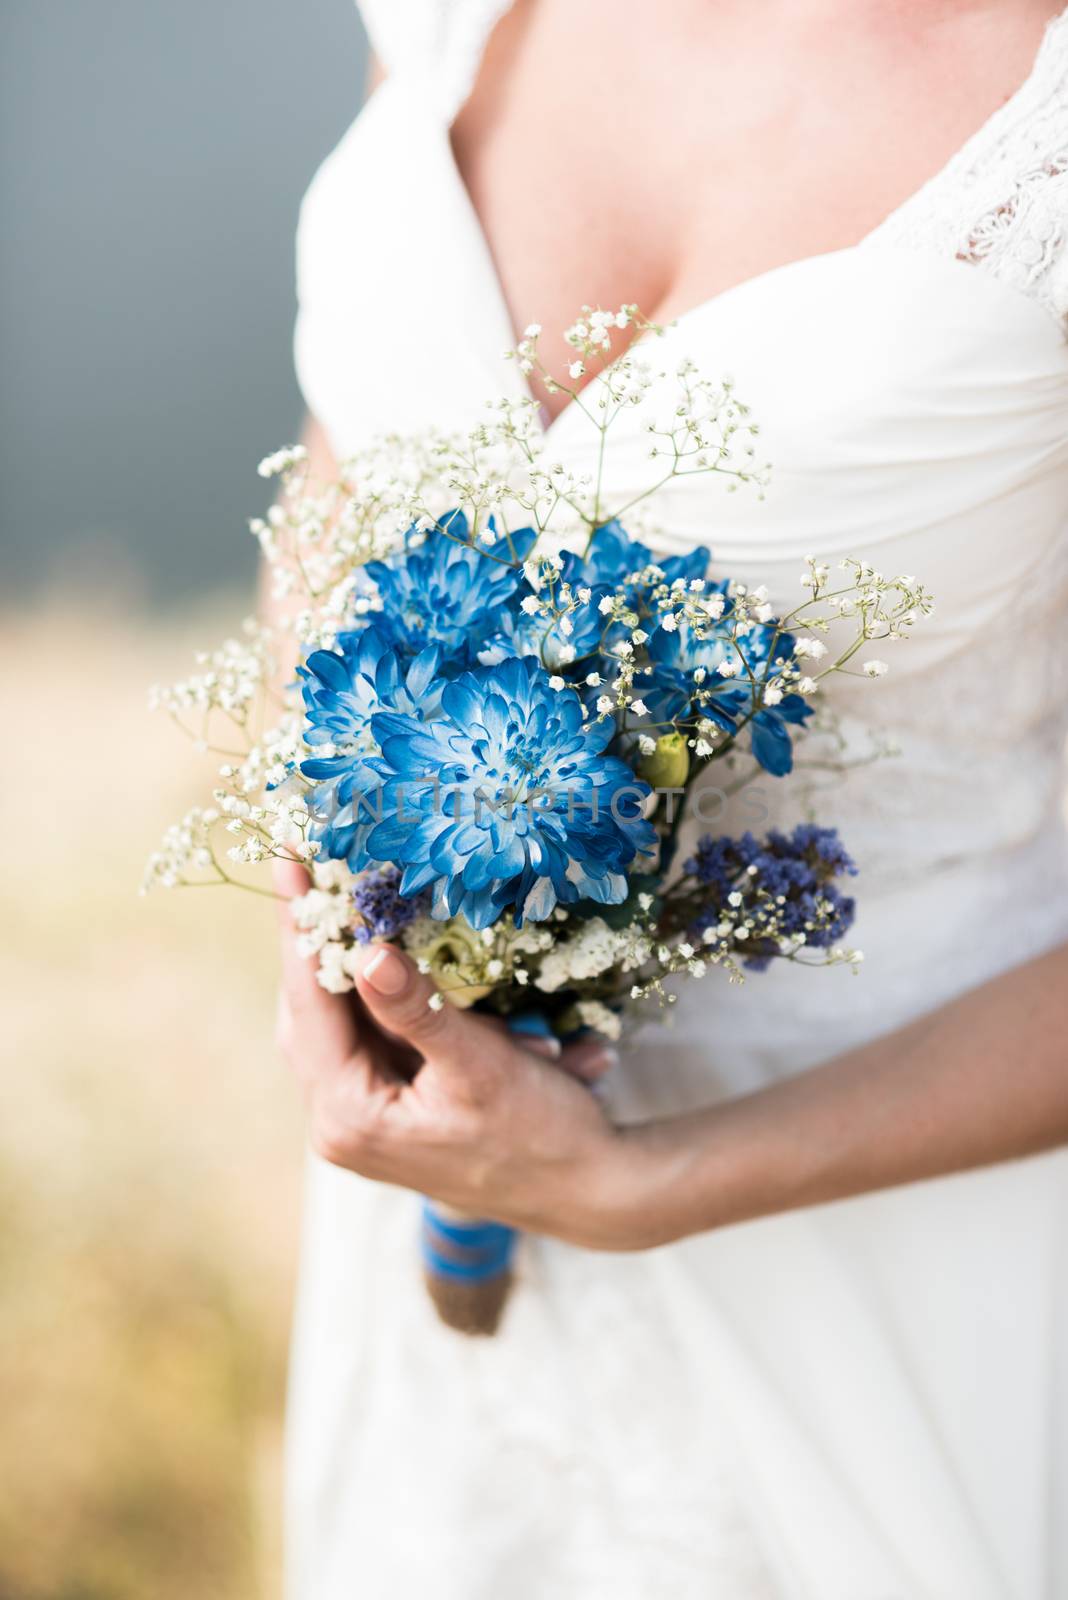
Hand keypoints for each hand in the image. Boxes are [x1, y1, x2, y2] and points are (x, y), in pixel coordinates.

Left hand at [274, 862, 664, 1248]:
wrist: (586, 1190)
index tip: (288, 862)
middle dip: (314, 941)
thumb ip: (419, 1012)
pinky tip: (389, 951)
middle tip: (313, 867)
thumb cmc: (540, 1133)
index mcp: (350, 1116)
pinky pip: (368, 1035)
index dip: (299, 929)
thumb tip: (367, 954)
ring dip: (346, 965)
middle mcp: (340, 1123)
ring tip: (342, 897)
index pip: (309, 1005)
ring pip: (335, 1021)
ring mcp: (362, 1118)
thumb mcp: (482, 1066)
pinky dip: (377, 994)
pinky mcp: (388, 1108)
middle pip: (309, 1012)